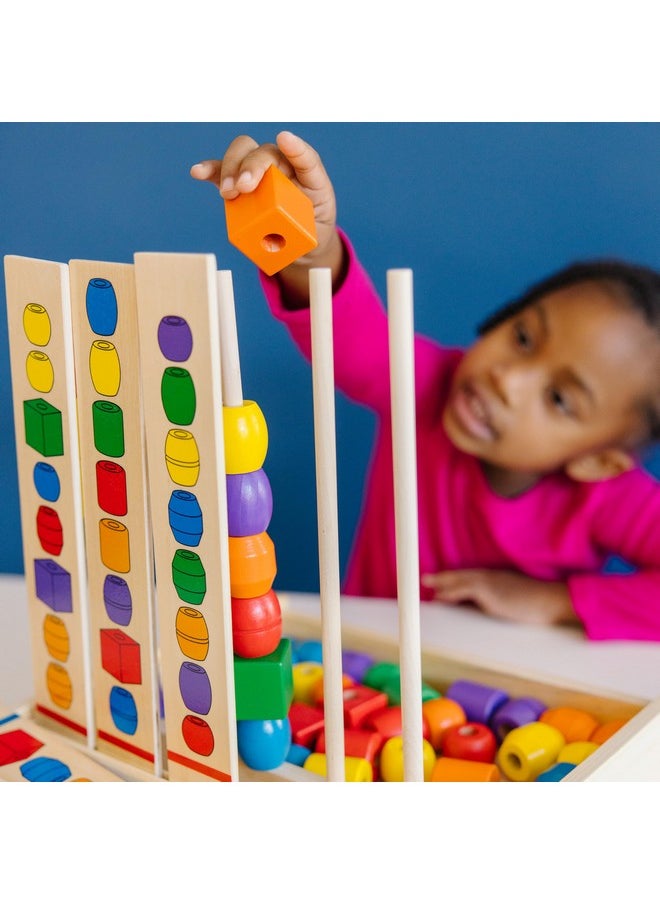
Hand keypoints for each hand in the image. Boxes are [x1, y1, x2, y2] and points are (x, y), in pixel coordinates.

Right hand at [191, 131, 344, 302]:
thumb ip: (301, 231)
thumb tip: (275, 237)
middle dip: (252, 166)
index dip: (295, 148)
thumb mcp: (317, 234)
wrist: (301, 241)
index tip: (284, 140)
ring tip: (227, 192)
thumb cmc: (311, 232)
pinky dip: (210, 170)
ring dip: (230, 169)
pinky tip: (198, 172)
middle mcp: (282, 167)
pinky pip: (222, 171)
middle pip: (265, 152)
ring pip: (242, 154)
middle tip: (244, 187)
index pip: (304, 158)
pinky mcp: (239, 184)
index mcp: (307, 175)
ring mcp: (259, 173)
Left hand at [420, 568, 578, 626]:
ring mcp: (490, 582)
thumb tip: (475, 607)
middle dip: (443, 577)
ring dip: (442, 583)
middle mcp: (490, 576)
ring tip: (428, 585)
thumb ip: (494, 601)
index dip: (454, 579)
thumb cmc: (536, 603)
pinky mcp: (490, 591)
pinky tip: (440, 596)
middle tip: (426, 579)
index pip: (469, 577)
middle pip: (460, 575)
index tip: (440, 582)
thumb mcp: (511, 601)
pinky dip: (450, 592)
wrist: (550, 600)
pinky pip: (464, 589)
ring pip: (460, 580)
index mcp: (495, 578)